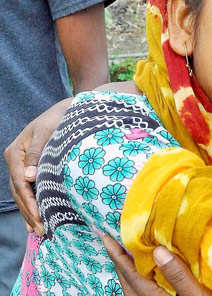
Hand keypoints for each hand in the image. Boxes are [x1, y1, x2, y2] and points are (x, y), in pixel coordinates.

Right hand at [3, 97, 71, 234]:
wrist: (66, 110)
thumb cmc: (58, 118)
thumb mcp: (47, 131)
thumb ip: (36, 152)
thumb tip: (29, 177)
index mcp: (16, 152)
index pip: (20, 182)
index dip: (28, 200)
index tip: (38, 215)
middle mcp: (16, 160)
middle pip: (19, 191)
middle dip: (29, 211)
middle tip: (41, 230)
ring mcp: (21, 165)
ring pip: (21, 193)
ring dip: (29, 212)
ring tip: (38, 230)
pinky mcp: (30, 168)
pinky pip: (28, 189)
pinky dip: (32, 204)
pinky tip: (36, 218)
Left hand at [101, 233, 211, 295]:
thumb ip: (178, 274)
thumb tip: (157, 250)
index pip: (131, 273)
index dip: (116, 253)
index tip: (104, 236)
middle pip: (126, 282)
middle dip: (118, 260)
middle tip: (111, 240)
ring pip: (130, 290)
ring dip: (126, 270)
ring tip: (125, 253)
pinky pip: (138, 295)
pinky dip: (136, 280)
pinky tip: (145, 273)